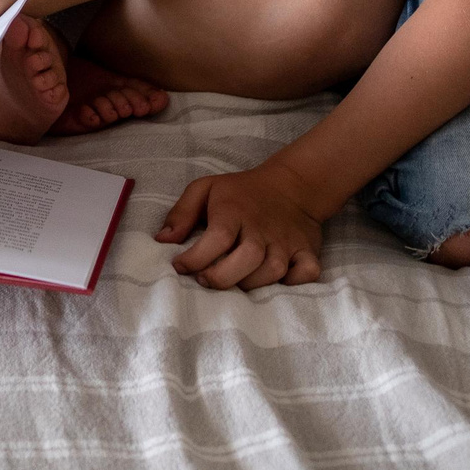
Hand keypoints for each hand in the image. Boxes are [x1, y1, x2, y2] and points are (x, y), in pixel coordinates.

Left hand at [156, 162, 329, 290]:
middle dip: (222, 278)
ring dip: (250, 284)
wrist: (292, 184)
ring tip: (234, 281)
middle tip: (205, 280)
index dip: (195, 259)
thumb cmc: (241, 193)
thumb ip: (181, 213)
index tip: (179, 267)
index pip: (216, 238)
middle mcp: (261, 229)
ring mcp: (286, 242)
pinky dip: (293, 283)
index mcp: (234, 211)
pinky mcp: (306, 251)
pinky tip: (276, 282)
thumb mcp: (206, 189)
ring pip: (272, 271)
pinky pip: (306, 273)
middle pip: (246, 259)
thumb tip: (162, 241)